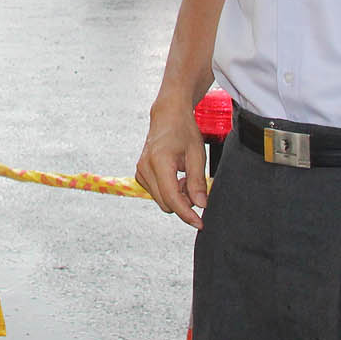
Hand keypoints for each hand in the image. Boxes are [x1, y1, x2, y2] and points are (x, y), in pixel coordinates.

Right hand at [135, 95, 208, 228]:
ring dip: (177, 196)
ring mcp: (140, 171)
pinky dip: (170, 191)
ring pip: (162, 200)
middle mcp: (145, 168)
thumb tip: (200, 205)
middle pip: (166, 203)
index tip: (200, 223)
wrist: (167, 116)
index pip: (172, 198)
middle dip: (184, 202)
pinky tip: (177, 177)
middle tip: (197, 187)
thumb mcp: (197, 154)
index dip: (187, 214)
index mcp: (159, 161)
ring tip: (186, 177)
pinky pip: (157, 193)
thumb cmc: (183, 130)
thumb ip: (198, 181)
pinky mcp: (140, 174)